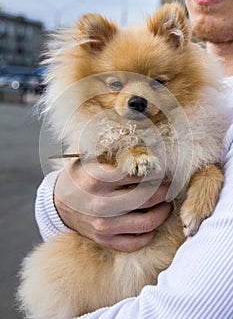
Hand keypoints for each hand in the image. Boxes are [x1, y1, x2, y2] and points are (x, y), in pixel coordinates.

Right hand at [54, 159, 170, 251]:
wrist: (58, 204)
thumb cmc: (78, 177)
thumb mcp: (87, 157)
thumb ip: (109, 150)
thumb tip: (138, 143)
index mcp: (97, 178)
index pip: (138, 174)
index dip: (155, 171)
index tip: (162, 170)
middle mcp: (101, 204)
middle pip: (147, 198)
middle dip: (164, 191)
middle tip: (169, 187)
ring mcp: (102, 225)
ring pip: (146, 223)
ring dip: (162, 213)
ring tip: (166, 205)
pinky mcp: (104, 239)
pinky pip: (134, 243)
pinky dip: (148, 234)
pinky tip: (152, 225)